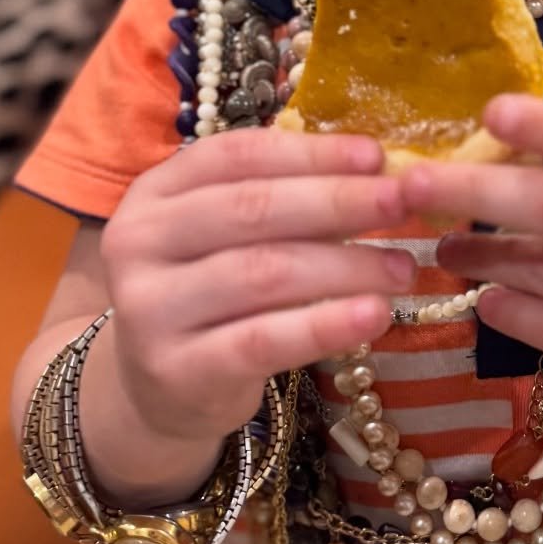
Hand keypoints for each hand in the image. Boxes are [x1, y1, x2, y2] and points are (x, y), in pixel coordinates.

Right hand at [99, 127, 415, 448]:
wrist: (157, 391)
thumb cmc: (212, 294)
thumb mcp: (227, 236)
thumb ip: (283, 197)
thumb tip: (377, 170)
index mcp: (156, 192)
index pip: (238, 155)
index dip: (311, 153)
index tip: (377, 156)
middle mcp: (139, 242)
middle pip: (252, 210)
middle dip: (338, 202)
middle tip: (403, 201)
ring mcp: (151, 309)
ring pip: (264, 273)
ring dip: (346, 266)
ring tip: (403, 268)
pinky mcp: (177, 370)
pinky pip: (263, 341)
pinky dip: (325, 324)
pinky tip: (374, 315)